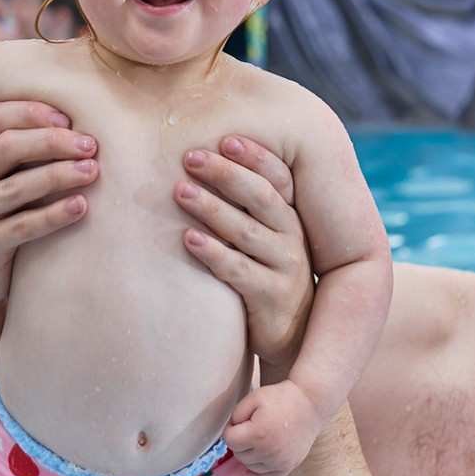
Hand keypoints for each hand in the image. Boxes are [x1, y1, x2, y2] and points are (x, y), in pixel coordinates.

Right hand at [0, 101, 98, 310]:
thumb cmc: (4, 217)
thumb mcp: (4, 178)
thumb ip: (24, 149)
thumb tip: (76, 117)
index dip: (31, 112)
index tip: (69, 119)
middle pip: (7, 147)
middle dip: (53, 141)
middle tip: (90, 145)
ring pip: (17, 186)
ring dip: (60, 175)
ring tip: (93, 171)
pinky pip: (23, 226)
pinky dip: (55, 214)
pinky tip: (81, 206)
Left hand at [175, 135, 314, 371]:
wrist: (293, 336)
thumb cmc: (268, 274)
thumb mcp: (267, 238)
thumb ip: (247, 207)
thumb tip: (206, 160)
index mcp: (292, 217)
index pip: (279, 178)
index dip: (256, 157)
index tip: (226, 139)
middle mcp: (292, 239)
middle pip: (261, 198)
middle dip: (226, 174)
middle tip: (191, 157)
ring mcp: (285, 270)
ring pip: (247, 232)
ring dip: (212, 208)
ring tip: (180, 191)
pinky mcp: (270, 298)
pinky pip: (238, 271)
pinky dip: (213, 253)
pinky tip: (188, 238)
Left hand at [224, 379, 322, 475]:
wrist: (310, 404)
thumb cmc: (281, 398)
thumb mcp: (254, 397)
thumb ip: (236, 414)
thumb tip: (230, 431)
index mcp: (257, 434)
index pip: (229, 440)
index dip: (231, 428)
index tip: (241, 420)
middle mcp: (268, 452)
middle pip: (239, 455)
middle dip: (240, 442)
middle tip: (250, 428)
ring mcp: (279, 462)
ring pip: (250, 467)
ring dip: (248, 455)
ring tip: (257, 440)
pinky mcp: (288, 466)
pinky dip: (257, 474)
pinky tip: (251, 471)